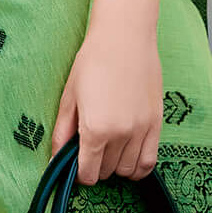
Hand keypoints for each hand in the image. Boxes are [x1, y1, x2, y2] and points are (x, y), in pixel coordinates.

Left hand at [51, 19, 161, 184]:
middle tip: (91, 151)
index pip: (88, 173)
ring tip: (110, 151)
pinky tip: (129, 160)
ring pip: (128, 170)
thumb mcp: (69, 99)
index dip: (80, 174)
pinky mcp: (156, 124)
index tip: (78, 164)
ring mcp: (141, 130)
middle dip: (97, 167)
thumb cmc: (92, 63)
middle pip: (108, 172)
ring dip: (117, 166)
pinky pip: (150, 161)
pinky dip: (139, 168)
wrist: (124, 38)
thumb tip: (55, 161)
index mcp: (95, 130)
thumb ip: (62, 134)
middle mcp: (120, 134)